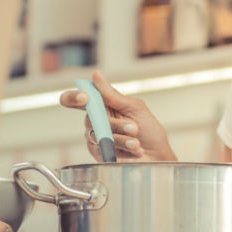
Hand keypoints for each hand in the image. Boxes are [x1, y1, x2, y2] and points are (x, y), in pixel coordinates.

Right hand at [58, 70, 175, 161]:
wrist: (158, 156)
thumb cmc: (149, 131)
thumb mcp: (135, 108)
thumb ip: (112, 95)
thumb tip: (95, 75)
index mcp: (104, 106)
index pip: (77, 100)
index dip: (73, 97)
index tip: (84, 97)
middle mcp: (97, 121)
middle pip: (89, 118)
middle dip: (114, 123)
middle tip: (133, 127)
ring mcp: (97, 138)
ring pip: (97, 134)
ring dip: (121, 137)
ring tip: (137, 140)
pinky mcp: (99, 154)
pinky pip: (102, 148)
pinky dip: (122, 146)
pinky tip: (134, 148)